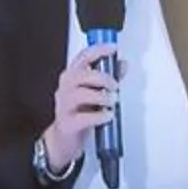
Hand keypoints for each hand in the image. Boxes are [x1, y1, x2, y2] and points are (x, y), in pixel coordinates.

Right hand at [42, 48, 117, 172]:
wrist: (63, 140)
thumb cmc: (79, 113)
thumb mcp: (94, 93)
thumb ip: (108, 78)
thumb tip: (123, 64)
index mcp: (72, 78)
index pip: (83, 57)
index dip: (98, 50)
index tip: (113, 48)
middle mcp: (65, 89)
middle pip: (80, 75)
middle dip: (102, 78)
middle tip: (115, 86)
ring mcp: (64, 106)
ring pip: (80, 94)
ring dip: (101, 96)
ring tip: (112, 101)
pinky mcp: (68, 123)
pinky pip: (84, 118)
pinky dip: (99, 116)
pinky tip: (108, 116)